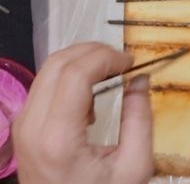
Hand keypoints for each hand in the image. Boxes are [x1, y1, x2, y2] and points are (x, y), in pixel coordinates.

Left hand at [13, 43, 152, 183]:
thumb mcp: (134, 165)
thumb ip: (140, 118)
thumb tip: (140, 78)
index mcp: (58, 137)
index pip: (75, 73)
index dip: (106, 57)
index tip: (132, 63)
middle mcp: (32, 126)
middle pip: (58, 63)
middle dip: (95, 52)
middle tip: (123, 62)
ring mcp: (22, 125)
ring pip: (48, 68)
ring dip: (82, 60)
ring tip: (111, 72)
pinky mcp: (23, 126)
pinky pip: (44, 84)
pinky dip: (70, 75)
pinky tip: (91, 93)